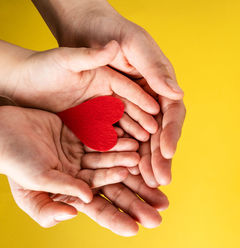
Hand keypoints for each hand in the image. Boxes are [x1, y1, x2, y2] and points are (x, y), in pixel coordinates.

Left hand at [0, 40, 158, 140]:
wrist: (23, 83)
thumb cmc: (45, 65)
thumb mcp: (68, 59)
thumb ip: (92, 55)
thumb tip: (114, 45)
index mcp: (107, 77)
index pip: (130, 89)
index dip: (142, 99)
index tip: (156, 110)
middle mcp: (107, 94)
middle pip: (129, 109)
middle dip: (142, 121)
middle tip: (155, 134)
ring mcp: (98, 110)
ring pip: (119, 123)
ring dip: (131, 134)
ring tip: (143, 145)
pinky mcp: (87, 123)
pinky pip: (103, 133)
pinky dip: (113, 141)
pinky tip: (122, 151)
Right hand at [0, 105, 137, 221]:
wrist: (6, 128)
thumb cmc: (15, 160)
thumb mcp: (33, 185)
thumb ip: (57, 198)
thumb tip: (81, 209)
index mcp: (73, 193)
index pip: (100, 209)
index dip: (118, 218)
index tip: (138, 228)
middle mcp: (83, 175)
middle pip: (116, 188)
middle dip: (138, 197)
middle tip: (162, 206)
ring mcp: (85, 155)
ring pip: (114, 161)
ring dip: (131, 164)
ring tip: (146, 167)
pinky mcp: (86, 135)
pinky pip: (107, 139)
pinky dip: (120, 141)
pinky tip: (137, 143)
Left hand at [35, 0, 185, 185]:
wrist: (84, 29)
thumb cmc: (112, 31)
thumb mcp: (135, 45)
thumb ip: (154, 69)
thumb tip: (177, 93)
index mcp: (161, 83)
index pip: (171, 112)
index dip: (171, 133)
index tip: (167, 152)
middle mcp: (152, 98)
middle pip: (161, 132)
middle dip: (161, 156)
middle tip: (160, 180)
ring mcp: (135, 108)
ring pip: (145, 140)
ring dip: (148, 162)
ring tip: (148, 184)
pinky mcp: (117, 114)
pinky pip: (126, 138)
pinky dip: (128, 155)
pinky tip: (129, 173)